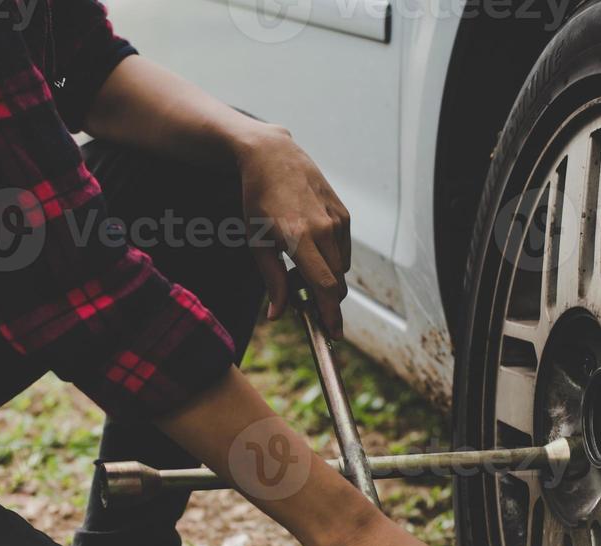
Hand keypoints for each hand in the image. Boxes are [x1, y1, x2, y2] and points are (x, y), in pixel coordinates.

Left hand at [235, 126, 350, 335]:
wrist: (273, 156)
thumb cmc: (257, 200)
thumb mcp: (256, 242)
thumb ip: (272, 281)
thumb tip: (278, 314)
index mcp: (299, 238)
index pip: (325, 287)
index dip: (330, 315)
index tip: (332, 334)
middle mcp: (324, 229)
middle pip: (337, 283)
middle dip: (323, 300)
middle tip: (297, 298)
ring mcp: (338, 220)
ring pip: (341, 268)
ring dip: (325, 278)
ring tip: (296, 266)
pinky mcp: (344, 213)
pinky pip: (344, 250)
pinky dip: (330, 260)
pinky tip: (308, 248)